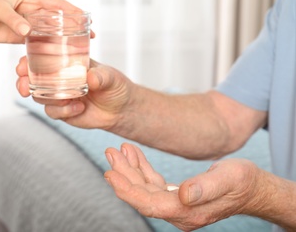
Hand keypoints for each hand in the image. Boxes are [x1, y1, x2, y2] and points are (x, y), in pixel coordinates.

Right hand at [16, 58, 135, 129]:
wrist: (121, 110)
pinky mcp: (63, 111)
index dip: (28, 61)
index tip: (22, 65)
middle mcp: (59, 78)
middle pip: (32, 79)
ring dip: (47, 98)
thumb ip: (101, 76)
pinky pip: (53, 112)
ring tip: (66, 99)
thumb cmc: (115, 86)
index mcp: (67, 63)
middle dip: (23, 82)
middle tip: (24, 87)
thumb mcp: (110, 77)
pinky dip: (63, 111)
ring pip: (39, 96)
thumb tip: (90, 78)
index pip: (42, 58)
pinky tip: (79, 108)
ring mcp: (59, 95)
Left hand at [104, 143, 264, 230]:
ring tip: (118, 150)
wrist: (252, 187)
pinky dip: (142, 168)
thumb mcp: (227, 179)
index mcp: (187, 212)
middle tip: (110, 152)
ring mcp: (176, 205)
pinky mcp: (177, 196)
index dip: (127, 190)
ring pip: (144, 188)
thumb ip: (205, 187)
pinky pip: (153, 183)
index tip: (110, 174)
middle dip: (123, 175)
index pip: (148, 204)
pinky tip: (134, 154)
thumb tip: (183, 194)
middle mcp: (178, 212)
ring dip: (130, 169)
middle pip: (142, 195)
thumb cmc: (242, 182)